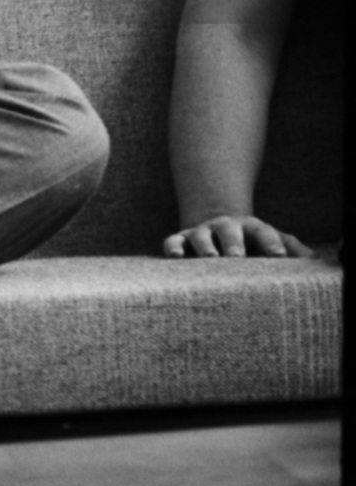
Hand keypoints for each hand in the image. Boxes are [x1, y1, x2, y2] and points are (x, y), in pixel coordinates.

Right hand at [163, 214, 315, 258]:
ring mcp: (201, 232)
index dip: (271, 243)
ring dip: (204, 245)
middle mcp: (225, 226)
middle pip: (229, 231)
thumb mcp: (271, 239)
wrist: (218, 226)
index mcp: (251, 227)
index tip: (279, 256)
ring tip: (210, 258)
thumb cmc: (251, 241)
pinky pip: (172, 241)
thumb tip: (313, 259)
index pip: (263, 232)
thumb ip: (290, 246)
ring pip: (200, 235)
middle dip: (233, 243)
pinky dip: (172, 248)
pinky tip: (175, 258)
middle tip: (238, 257)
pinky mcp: (180, 240)